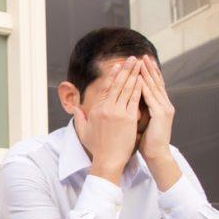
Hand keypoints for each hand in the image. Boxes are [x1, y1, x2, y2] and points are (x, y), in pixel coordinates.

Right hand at [74, 56, 142, 184]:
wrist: (107, 160)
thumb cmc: (97, 148)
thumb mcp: (84, 132)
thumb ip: (79, 118)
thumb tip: (75, 109)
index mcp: (96, 110)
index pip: (105, 88)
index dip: (112, 75)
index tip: (118, 66)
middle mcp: (106, 108)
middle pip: (117, 84)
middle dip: (126, 69)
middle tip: (132, 58)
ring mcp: (118, 113)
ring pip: (127, 89)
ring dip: (134, 74)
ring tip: (140, 64)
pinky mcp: (128, 118)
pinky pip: (135, 99)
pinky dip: (139, 88)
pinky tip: (144, 79)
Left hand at [138, 55, 174, 161]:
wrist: (156, 154)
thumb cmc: (146, 141)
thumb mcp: (140, 122)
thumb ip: (136, 110)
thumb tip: (124, 102)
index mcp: (159, 105)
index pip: (152, 85)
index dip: (146, 73)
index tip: (139, 62)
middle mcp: (164, 104)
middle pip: (155, 82)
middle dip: (148, 69)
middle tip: (142, 56)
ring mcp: (164, 108)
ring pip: (154, 87)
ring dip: (148, 74)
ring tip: (142, 62)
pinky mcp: (161, 115)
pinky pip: (152, 98)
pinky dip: (145, 88)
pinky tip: (140, 79)